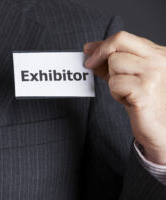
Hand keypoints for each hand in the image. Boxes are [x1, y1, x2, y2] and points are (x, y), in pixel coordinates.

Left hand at [84, 31, 165, 164]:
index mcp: (157, 53)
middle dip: (102, 58)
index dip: (101, 45)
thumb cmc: (144, 102)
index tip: (88, 52)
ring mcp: (154, 75)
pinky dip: (115, 93)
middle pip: (117, 45)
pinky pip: (115, 82)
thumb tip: (89, 49)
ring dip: (112, 80)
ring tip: (125, 92)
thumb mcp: (128, 76)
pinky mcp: (145, 92)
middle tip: (95, 69)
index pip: (123, 37)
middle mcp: (159, 60)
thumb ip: (110, 62)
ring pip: (114, 63)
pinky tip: (128, 100)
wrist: (161, 128)